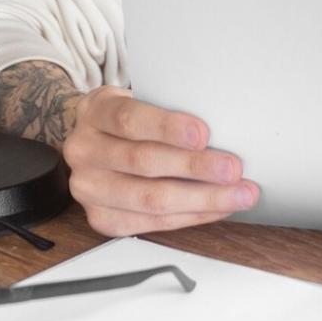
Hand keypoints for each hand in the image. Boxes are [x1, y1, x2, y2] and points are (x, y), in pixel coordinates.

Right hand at [63, 85, 258, 235]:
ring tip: (237, 194)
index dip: (167, 128)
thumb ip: (169, 107)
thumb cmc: (131, 118)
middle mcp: (85, 150)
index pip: (129, 119)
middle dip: (195, 168)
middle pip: (143, 162)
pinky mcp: (101, 218)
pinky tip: (216, 209)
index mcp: (95, 112)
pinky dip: (190, 216)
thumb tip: (224, 127)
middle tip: (233, 169)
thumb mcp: (142, 97)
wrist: (96, 141)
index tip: (203, 134)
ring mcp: (88, 188)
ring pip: (149, 198)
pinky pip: (151, 223)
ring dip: (201, 199)